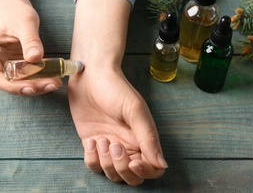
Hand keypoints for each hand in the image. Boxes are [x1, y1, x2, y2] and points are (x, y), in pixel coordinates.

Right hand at [0, 0, 61, 94]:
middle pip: (8, 84)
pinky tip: (54, 78)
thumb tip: (35, 58)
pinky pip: (27, 78)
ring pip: (19, 84)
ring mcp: (5, 66)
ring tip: (55, 83)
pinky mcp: (17, 67)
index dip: (12, 86)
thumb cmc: (15, 12)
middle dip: (29, 88)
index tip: (31, 87)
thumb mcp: (25, 22)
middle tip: (51, 84)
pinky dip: (40, 80)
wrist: (15, 8)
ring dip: (37, 86)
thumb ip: (30, 40)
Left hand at [68, 0, 166, 184]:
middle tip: (114, 146)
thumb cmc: (115, 88)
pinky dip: (91, 159)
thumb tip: (162, 164)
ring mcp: (109, 145)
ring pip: (112, 174)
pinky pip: (94, 165)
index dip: (144, 172)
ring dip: (106, 163)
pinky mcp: (91, 143)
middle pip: (131, 177)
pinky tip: (91, 141)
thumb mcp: (134, 109)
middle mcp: (127, 145)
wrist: (90, 76)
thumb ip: (148, 136)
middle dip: (122, 168)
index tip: (134, 162)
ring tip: (101, 140)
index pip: (152, 168)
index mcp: (142, 138)